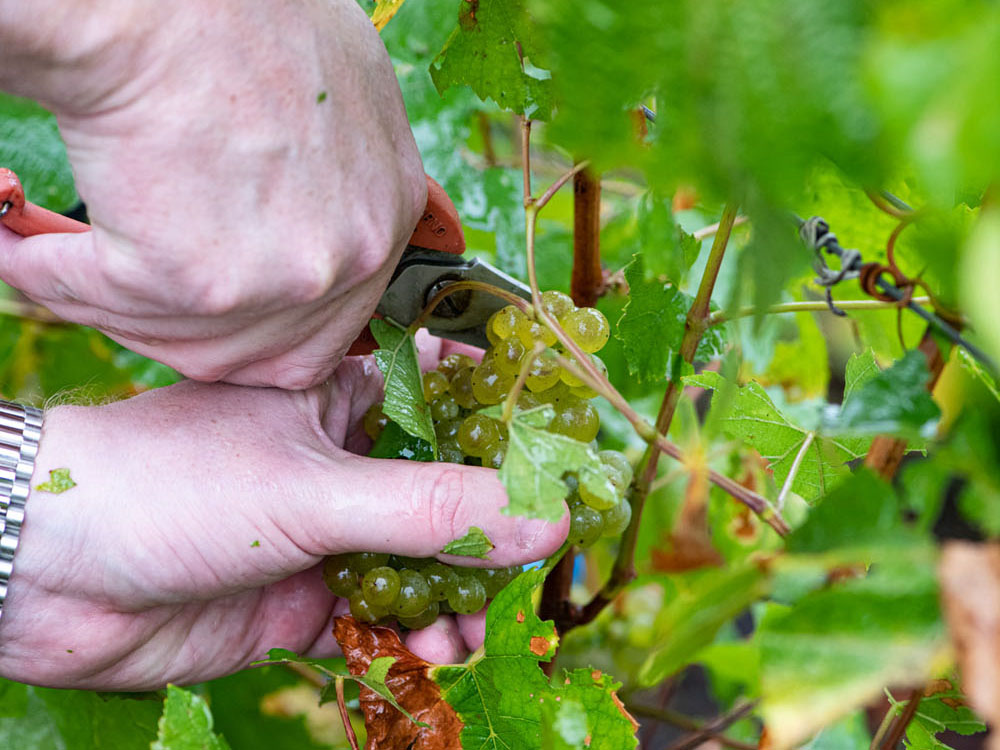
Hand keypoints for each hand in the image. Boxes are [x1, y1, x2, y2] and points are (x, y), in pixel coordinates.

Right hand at [0, 0, 424, 387]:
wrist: (159, 0)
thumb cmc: (242, 22)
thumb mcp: (342, 95)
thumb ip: (345, 182)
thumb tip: (321, 229)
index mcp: (383, 220)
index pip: (333, 326)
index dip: (265, 325)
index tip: (215, 310)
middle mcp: (347, 260)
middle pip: (266, 355)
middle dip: (196, 333)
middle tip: (139, 296)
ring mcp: (280, 277)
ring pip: (186, 342)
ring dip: (119, 308)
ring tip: (66, 261)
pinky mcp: (200, 281)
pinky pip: (112, 306)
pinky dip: (57, 279)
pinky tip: (25, 246)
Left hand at [0, 342, 567, 689]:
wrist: (49, 574)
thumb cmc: (172, 488)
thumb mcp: (312, 490)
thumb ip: (430, 511)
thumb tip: (548, 522)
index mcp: (342, 397)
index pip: (450, 395)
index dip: (512, 424)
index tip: (569, 459)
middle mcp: (344, 460)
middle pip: (448, 489)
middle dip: (493, 531)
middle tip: (536, 569)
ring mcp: (327, 530)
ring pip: (422, 561)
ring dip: (457, 596)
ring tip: (472, 631)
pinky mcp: (305, 596)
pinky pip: (382, 617)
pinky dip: (413, 636)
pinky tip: (429, 653)